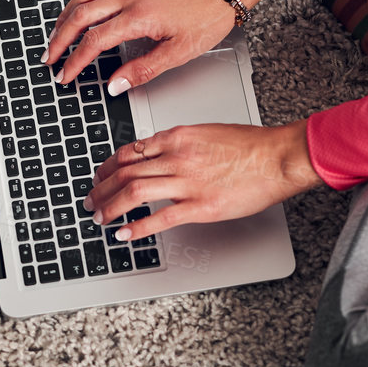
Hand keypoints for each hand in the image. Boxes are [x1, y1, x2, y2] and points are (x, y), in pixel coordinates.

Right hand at [41, 0, 279, 91]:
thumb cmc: (208, 16)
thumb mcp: (178, 53)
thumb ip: (143, 70)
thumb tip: (116, 84)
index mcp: (138, 17)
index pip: (94, 42)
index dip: (75, 61)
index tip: (65, 74)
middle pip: (80, 16)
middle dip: (60, 39)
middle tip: (50, 57)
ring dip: (66, 15)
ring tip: (57, 33)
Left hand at [83, 120, 324, 238]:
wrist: (277, 157)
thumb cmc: (251, 146)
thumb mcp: (206, 133)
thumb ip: (179, 144)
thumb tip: (159, 156)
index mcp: (177, 137)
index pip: (130, 151)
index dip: (108, 166)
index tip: (100, 176)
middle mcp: (176, 157)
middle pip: (124, 172)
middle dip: (101, 188)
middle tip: (90, 200)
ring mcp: (187, 182)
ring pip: (133, 192)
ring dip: (110, 207)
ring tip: (100, 217)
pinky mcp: (200, 206)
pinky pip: (159, 219)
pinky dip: (136, 228)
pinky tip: (124, 234)